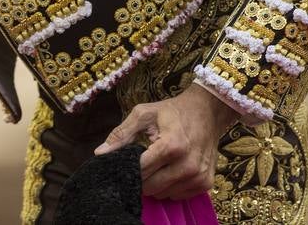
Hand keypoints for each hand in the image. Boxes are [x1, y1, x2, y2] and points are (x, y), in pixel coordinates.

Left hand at [94, 84, 237, 199]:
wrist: (207, 112)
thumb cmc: (172, 111)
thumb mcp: (144, 114)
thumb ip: (121, 134)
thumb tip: (100, 154)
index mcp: (171, 146)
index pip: (140, 170)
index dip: (128, 166)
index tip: (124, 160)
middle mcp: (187, 165)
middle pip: (150, 186)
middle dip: (141, 176)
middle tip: (142, 161)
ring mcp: (198, 176)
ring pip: (163, 194)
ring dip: (155, 183)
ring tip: (158, 164)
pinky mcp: (205, 183)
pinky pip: (178, 196)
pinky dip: (170, 186)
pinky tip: (170, 170)